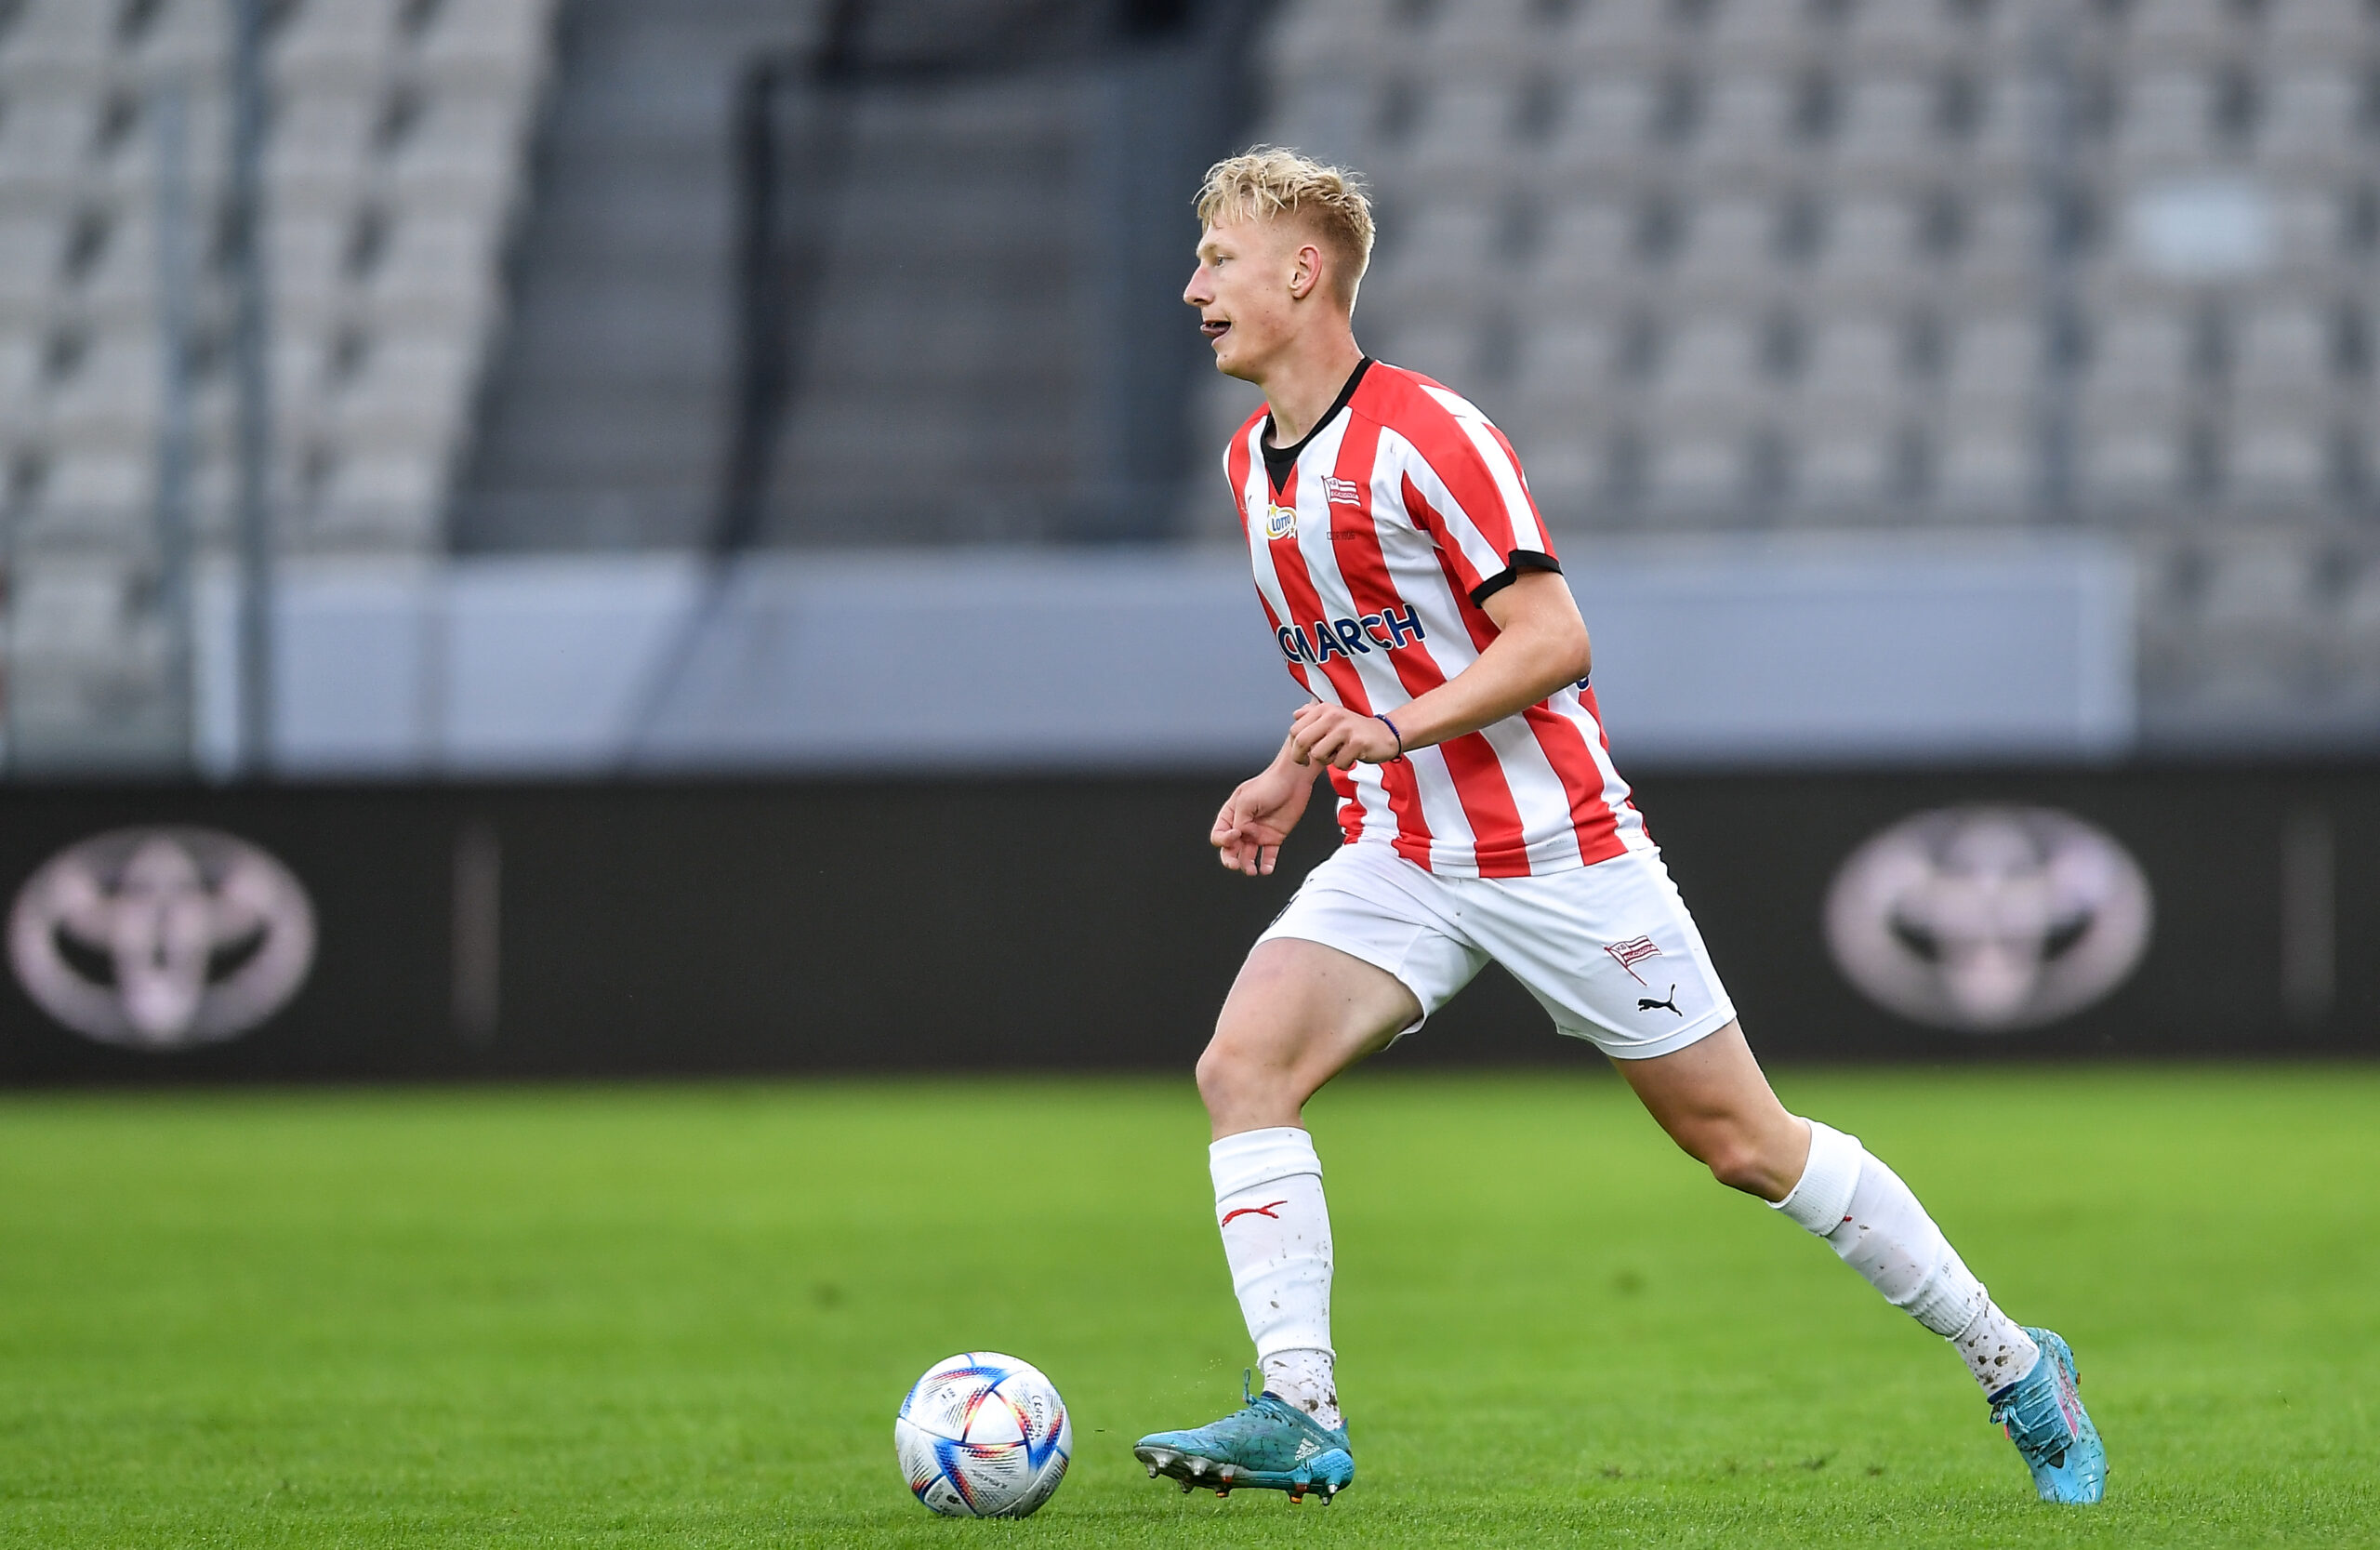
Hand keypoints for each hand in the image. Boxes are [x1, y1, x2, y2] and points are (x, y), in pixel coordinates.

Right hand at [1209, 761, 1314, 876]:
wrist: (1294, 781)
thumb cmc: (1269, 784)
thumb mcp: (1247, 801)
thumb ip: (1241, 822)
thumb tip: (1242, 837)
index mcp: (1231, 815)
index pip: (1219, 835)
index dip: (1224, 839)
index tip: (1236, 833)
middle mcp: (1243, 826)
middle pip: (1230, 849)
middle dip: (1230, 859)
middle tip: (1235, 865)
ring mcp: (1258, 833)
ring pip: (1248, 856)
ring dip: (1247, 866)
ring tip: (1252, 871)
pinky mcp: (1274, 838)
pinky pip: (1268, 856)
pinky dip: (1266, 865)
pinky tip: (1266, 870)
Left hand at [1288, 702, 1400, 769]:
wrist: (1385, 733)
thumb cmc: (1356, 729)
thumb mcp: (1333, 716)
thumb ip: (1313, 714)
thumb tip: (1296, 714)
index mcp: (1323, 709)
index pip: (1294, 730)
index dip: (1294, 747)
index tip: (1301, 754)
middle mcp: (1333, 715)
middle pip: (1302, 741)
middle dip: (1301, 757)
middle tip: (1308, 762)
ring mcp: (1345, 728)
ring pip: (1318, 754)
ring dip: (1326, 761)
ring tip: (1337, 754)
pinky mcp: (1357, 743)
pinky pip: (1338, 763)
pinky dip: (1343, 765)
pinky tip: (1351, 757)